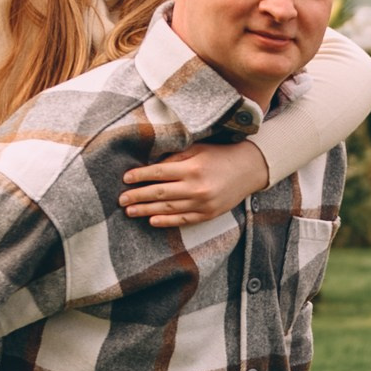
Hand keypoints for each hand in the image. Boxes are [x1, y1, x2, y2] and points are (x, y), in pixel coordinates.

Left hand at [119, 140, 270, 227]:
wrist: (249, 170)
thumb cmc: (221, 155)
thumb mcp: (198, 149)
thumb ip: (175, 158)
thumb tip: (151, 166)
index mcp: (192, 168)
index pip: (159, 173)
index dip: (140, 176)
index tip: (125, 179)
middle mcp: (196, 188)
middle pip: (159, 194)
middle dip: (137, 196)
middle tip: (121, 200)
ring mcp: (202, 204)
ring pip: (168, 209)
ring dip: (146, 211)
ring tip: (130, 211)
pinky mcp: (208, 215)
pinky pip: (183, 220)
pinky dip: (166, 221)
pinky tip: (151, 220)